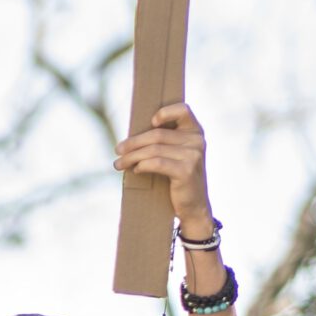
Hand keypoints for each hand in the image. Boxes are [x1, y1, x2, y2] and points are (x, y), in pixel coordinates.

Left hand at [114, 102, 214, 233]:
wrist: (193, 205)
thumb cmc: (178, 177)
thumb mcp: (175, 154)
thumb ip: (163, 141)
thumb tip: (128, 139)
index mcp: (195, 131)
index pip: (183, 110)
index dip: (166, 112)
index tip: (150, 122)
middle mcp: (197, 141)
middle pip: (157, 134)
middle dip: (133, 143)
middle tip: (117, 150)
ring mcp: (193, 156)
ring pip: (153, 150)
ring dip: (131, 157)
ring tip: (119, 164)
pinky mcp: (186, 171)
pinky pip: (157, 163)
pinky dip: (142, 165)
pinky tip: (135, 170)